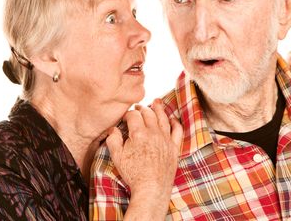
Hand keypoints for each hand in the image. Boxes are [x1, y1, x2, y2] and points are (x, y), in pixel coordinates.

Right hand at [106, 99, 182, 219]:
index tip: (125, 117)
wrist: (151, 189)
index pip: (133, 115)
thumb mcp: (117, 157)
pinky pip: (177, 131)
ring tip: (157, 102)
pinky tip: (172, 119)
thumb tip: (112, 129)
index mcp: (139, 133)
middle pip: (148, 113)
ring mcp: (166, 139)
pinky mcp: (174, 147)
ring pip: (163, 118)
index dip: (128, 114)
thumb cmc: (134, 174)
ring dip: (159, 108)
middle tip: (138, 107)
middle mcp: (154, 133)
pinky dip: (175, 123)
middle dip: (142, 108)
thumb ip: (113, 140)